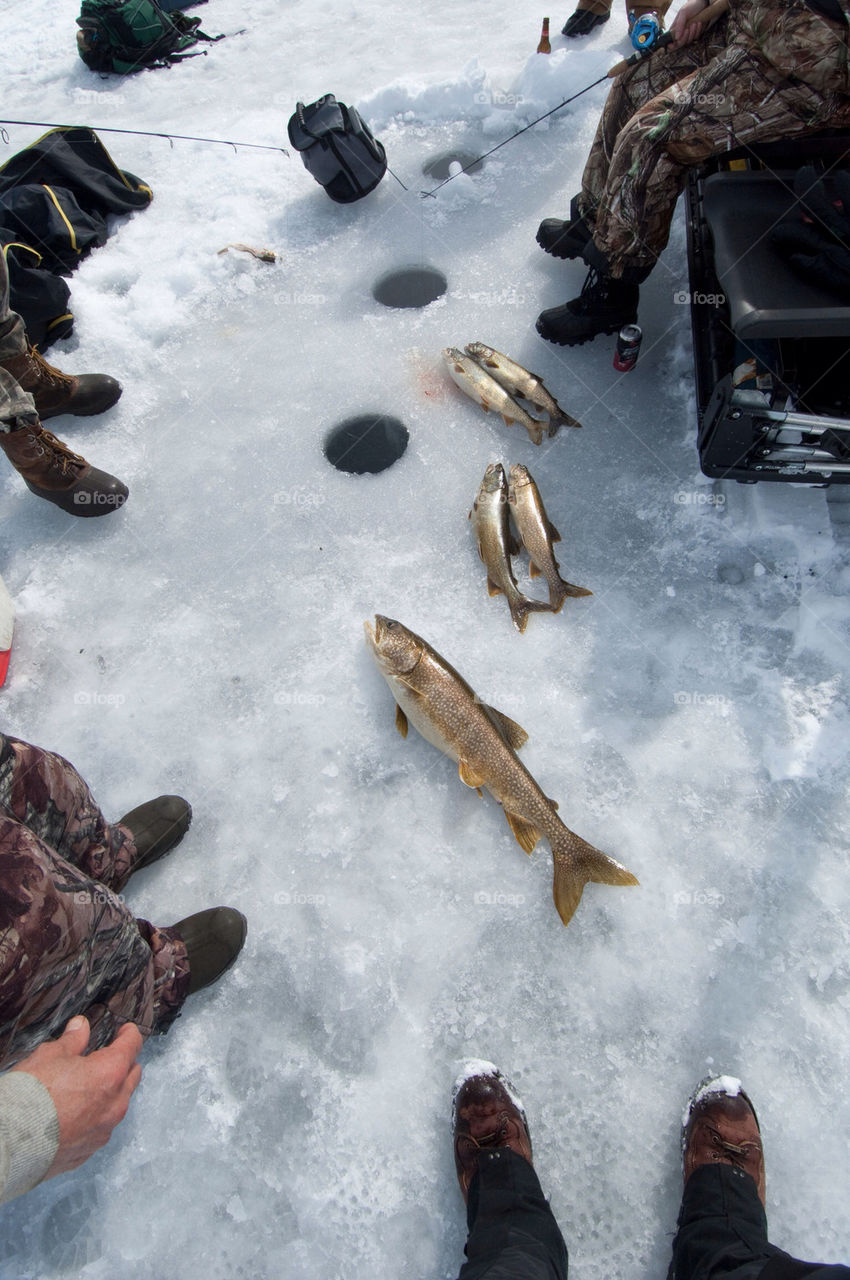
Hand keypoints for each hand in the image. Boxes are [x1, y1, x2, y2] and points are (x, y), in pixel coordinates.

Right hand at [11, 1016, 142, 1177]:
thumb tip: (81, 1027)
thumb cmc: (31, 1096)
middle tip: (109, 1055)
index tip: (124, 1031)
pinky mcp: (90, 1149)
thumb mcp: (50, 1055)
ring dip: (112, 1091)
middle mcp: (115, 1103)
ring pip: (119, 1103)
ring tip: (91, 1084)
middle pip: (132, 1075)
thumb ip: (72, 1040)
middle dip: (124, 1063)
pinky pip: (102, 1127)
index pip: (132, 1046)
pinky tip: (79, 1111)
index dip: (129, 1034)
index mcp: (110, 1073)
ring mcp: (104, 1129)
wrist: (10, 1142)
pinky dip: (96, 1116)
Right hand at [671, 0, 709, 45]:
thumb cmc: (691, 6)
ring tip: (694, 23)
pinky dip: (698, 31)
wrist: (702, 3)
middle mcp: (680, 33)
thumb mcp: (683, 13)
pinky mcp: (695, 34)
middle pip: (679, 44)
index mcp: (674, 29)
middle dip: (684, 37)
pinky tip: (699, 23)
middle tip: (687, 29)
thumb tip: (676, 38)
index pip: (670, 41)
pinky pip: (696, 37)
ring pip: (688, 41)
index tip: (673, 45)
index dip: (670, 46)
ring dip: (693, 32)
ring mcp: (688, 34)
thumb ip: (679, 24)